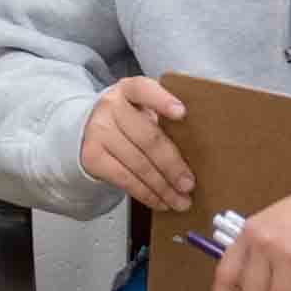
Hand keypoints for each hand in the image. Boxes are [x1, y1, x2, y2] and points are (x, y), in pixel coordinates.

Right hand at [79, 76, 195, 214]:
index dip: (162, 101)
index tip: (182, 113)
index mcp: (129, 90)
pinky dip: (146, 193)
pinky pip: (124, 178)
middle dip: (172, 165)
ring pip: (138, 163)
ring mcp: (98, 131)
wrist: (90, 128)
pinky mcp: (92, 156)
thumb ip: (164, 122)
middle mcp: (111, 107)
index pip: (144, 89)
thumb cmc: (130, 121)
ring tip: (180, 200)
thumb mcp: (144, 109)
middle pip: (147, 138)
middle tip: (189, 184)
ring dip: (162, 186)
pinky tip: (160, 201)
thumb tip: (199, 156)